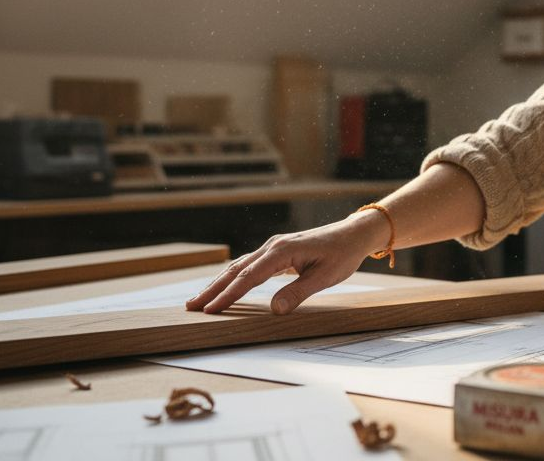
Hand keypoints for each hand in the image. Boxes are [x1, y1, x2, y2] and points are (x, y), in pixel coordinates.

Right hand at [186, 213, 384, 314]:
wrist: (352, 234)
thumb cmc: (342, 254)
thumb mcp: (325, 277)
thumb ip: (298, 292)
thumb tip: (274, 310)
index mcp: (282, 251)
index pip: (248, 276)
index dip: (228, 295)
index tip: (210, 309)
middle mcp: (272, 246)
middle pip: (236, 270)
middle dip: (212, 289)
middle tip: (190, 307)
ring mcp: (273, 248)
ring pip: (239, 267)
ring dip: (218, 283)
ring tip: (198, 300)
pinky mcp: (276, 253)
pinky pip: (249, 266)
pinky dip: (233, 277)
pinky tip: (223, 287)